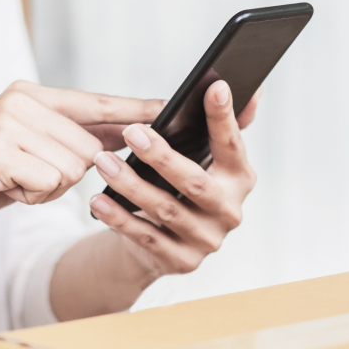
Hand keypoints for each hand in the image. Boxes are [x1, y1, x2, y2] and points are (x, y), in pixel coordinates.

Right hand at [0, 80, 163, 246]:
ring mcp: (5, 125)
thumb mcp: (34, 151)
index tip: (167, 108)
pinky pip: (50, 183)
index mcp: (29, 95)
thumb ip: (75, 137)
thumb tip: (129, 133)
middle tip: (27, 177)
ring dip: (49, 187)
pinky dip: (33, 197)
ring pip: (73, 167)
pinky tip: (7, 191)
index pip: (94, 102)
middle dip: (67, 173)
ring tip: (15, 183)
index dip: (132, 110)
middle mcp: (18, 102)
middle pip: (88, 146)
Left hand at [88, 81, 258, 278]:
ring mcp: (207, 240)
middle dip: (161, 156)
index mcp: (238, 179)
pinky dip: (119, 217)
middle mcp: (229, 211)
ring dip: (130, 184)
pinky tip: (98, 200)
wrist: (163, 248)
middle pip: (194, 181)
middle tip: (131, 132)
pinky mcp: (181, 261)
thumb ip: (219, 130)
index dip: (224, 118)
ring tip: (103, 162)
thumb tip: (250, 89)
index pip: (232, 145)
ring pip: (166, 209)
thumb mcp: (200, 161)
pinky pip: (145, 236)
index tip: (214, 87)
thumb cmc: (180, 191)